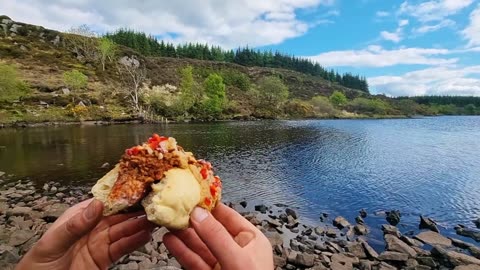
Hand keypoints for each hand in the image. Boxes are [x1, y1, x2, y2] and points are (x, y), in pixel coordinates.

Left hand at [16, 199, 154, 269]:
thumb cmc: (39, 265)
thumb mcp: (53, 242)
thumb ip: (75, 225)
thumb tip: (97, 204)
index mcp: (78, 217)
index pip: (103, 203)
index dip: (121, 197)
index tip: (138, 190)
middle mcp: (92, 227)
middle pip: (118, 217)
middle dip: (136, 211)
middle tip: (153, 206)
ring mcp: (100, 243)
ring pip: (124, 231)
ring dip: (139, 225)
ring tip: (154, 220)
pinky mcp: (105, 259)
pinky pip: (123, 248)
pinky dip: (136, 242)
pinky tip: (146, 236)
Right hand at [163, 203, 273, 269]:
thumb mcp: (237, 259)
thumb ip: (217, 237)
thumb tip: (198, 213)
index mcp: (251, 241)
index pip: (228, 217)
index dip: (210, 205)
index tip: (192, 194)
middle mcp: (236, 251)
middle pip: (210, 230)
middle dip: (192, 220)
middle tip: (174, 208)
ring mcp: (221, 265)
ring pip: (199, 246)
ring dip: (183, 235)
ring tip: (167, 222)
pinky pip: (193, 261)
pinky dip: (181, 251)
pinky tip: (170, 241)